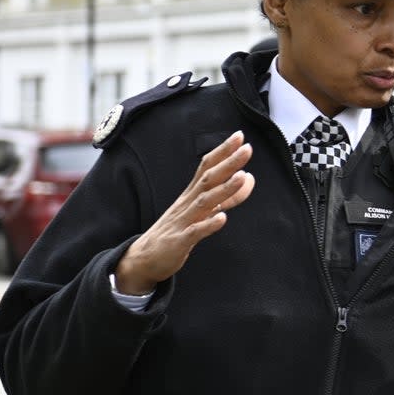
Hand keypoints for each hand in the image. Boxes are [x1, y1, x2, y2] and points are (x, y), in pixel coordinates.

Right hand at [114, 131, 255, 294]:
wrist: (144, 258)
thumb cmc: (178, 230)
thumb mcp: (204, 210)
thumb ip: (228, 196)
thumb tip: (249, 178)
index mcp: (192, 194)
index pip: (208, 167)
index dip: (223, 152)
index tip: (240, 136)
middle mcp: (187, 203)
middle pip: (208, 178)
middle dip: (228, 163)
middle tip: (247, 148)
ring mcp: (182, 221)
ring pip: (204, 202)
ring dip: (223, 189)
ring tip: (242, 177)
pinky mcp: (179, 241)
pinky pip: (195, 232)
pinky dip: (208, 224)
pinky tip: (222, 218)